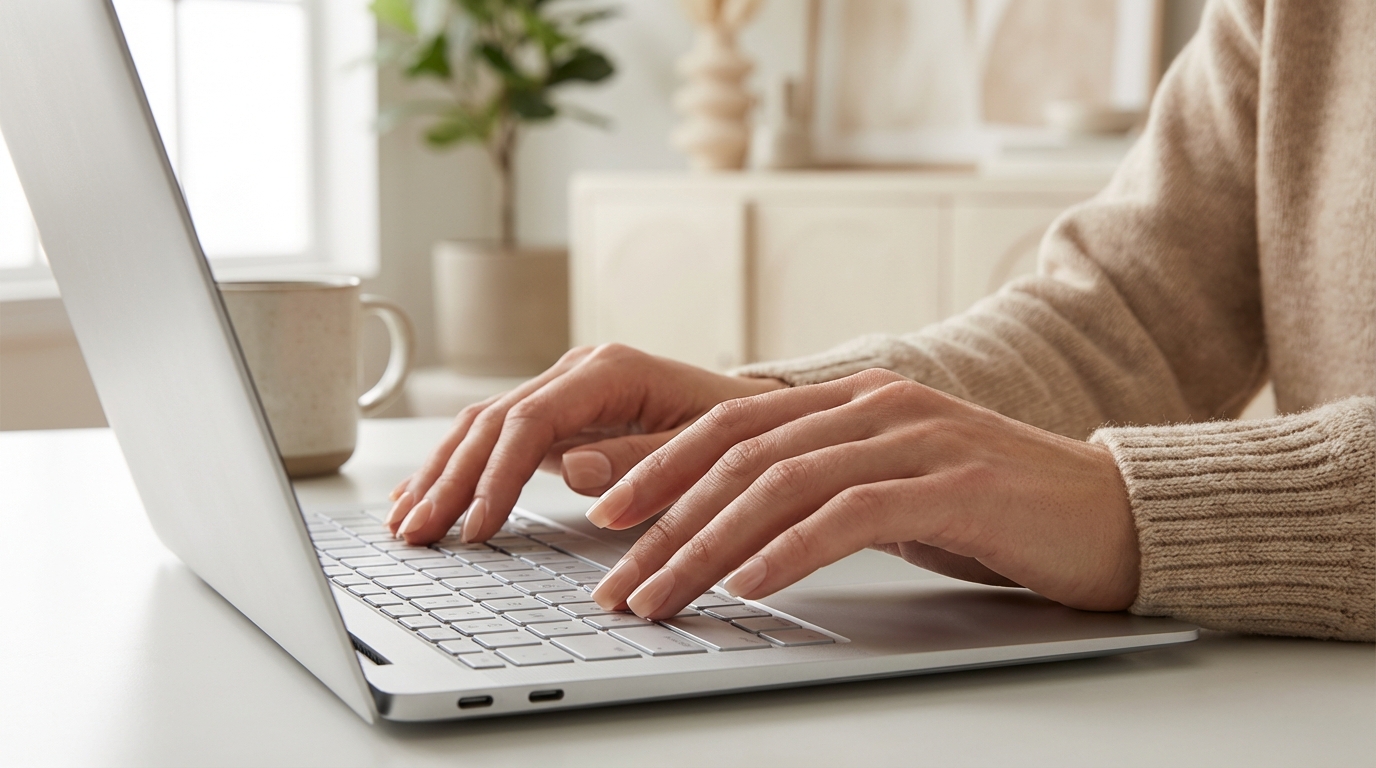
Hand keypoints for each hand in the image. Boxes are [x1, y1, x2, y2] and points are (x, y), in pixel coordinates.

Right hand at [384, 344, 784, 543]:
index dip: (496, 476)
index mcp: (611, 370)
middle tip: (416, 533)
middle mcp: (578, 370)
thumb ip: (642, 458)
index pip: (531, 420)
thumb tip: (570, 466)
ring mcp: (565, 389)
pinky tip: (427, 495)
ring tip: (405, 522)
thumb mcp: (706, 448)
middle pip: (493, 420)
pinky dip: (460, 467)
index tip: (475, 527)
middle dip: (450, 479)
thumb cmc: (738, 430)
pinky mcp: (560, 412)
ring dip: (442, 474)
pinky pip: (497, 436)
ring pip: (483, 425)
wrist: (754, 410)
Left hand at [586, 369, 1139, 617]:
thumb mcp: (896, 488)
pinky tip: (749, 584)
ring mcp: (918, 438)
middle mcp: (878, 404)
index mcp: (855, 398)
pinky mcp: (956, 485)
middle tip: (616, 579)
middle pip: (739, 454)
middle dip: (663, 519)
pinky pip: (849, 515)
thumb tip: (734, 529)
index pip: (731, 424)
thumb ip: (824, 488)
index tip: (605, 514)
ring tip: (660, 596)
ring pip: (780, 484)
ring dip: (706, 546)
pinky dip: (788, 552)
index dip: (660, 466)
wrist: (1115, 515)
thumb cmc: (998, 512)